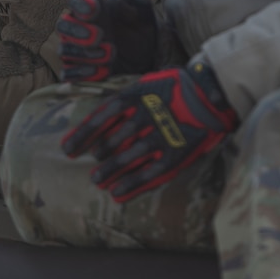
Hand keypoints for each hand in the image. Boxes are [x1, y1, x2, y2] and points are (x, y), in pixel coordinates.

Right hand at [57, 0, 158, 81]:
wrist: (140, 54)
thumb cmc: (134, 29)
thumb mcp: (139, 16)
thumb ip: (133, 9)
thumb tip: (129, 9)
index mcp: (89, 9)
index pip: (75, 1)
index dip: (80, 4)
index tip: (93, 10)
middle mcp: (75, 27)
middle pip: (63, 26)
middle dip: (77, 30)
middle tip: (99, 35)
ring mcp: (73, 50)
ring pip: (64, 50)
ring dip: (85, 54)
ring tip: (109, 54)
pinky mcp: (77, 70)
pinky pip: (68, 73)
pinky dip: (82, 73)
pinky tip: (102, 71)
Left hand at [61, 61, 237, 201]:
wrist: (211, 93)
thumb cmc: (174, 88)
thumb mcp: (145, 84)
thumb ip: (123, 101)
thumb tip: (96, 120)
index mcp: (135, 96)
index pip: (100, 118)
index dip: (81, 136)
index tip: (68, 149)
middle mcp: (145, 116)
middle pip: (112, 141)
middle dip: (98, 156)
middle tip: (91, 168)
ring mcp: (160, 136)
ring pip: (127, 159)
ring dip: (109, 172)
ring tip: (98, 181)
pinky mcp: (175, 154)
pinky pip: (148, 174)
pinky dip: (131, 185)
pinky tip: (117, 194)